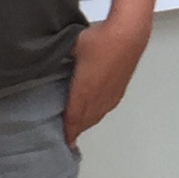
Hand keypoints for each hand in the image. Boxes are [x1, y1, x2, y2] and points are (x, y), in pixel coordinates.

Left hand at [64, 12, 150, 147]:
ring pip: (96, 116)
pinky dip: (97, 114)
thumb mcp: (72, 46)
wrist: (129, 34)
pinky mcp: (120, 89)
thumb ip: (60, 56)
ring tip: (78, 127)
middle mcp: (98, 98)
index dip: (68, 133)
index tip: (64, 143)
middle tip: (68, 137)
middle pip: (85, 121)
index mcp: (84, 92)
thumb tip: (49, 58)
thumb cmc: (101, 39)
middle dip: (75, 129)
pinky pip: (105, 109)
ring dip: (87, 123)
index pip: (73, 119)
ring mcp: (111, 95)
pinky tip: (95, 112)